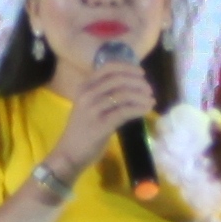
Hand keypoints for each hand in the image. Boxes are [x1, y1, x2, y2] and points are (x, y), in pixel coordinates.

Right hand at [41, 49, 155, 178]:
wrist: (69, 154)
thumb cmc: (82, 130)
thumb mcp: (89, 106)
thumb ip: (104, 93)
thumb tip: (131, 84)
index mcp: (84, 87)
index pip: (108, 68)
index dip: (127, 68)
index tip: (141, 73)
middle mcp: (87, 94)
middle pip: (118, 80)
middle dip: (138, 82)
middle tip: (149, 89)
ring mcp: (93, 109)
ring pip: (124, 95)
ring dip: (141, 96)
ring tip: (151, 100)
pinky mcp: (100, 125)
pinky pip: (125, 112)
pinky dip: (139, 109)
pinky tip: (146, 110)